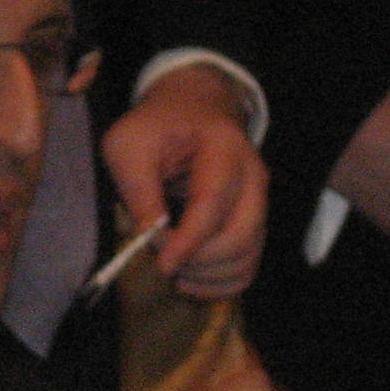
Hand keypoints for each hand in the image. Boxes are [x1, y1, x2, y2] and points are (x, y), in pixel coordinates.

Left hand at [100, 64, 265, 296]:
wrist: (194, 107)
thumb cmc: (157, 126)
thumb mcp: (130, 144)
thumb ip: (138, 187)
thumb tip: (150, 237)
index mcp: (224, 148)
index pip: (213, 202)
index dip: (189, 240)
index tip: (161, 264)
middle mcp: (252, 176)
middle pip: (240, 235)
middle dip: (199, 260)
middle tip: (163, 263)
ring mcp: (259, 200)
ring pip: (248, 255)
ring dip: (210, 276)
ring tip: (175, 273)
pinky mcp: (255, 220)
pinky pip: (249, 264)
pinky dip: (224, 283)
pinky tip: (193, 282)